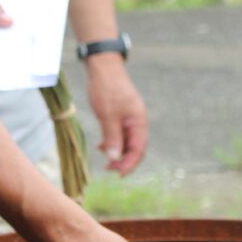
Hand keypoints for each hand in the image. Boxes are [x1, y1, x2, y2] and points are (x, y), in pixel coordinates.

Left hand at [84, 54, 147, 174]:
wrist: (103, 66)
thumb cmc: (106, 88)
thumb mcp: (107, 115)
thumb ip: (113, 137)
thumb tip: (115, 158)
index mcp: (138, 121)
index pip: (139, 149)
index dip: (130, 164)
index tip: (118, 174)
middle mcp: (137, 121)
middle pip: (135, 147)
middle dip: (124, 160)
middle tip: (109, 170)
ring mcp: (129, 118)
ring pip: (126, 142)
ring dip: (117, 152)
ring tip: (104, 160)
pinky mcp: (120, 115)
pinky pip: (120, 134)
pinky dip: (113, 142)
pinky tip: (102, 146)